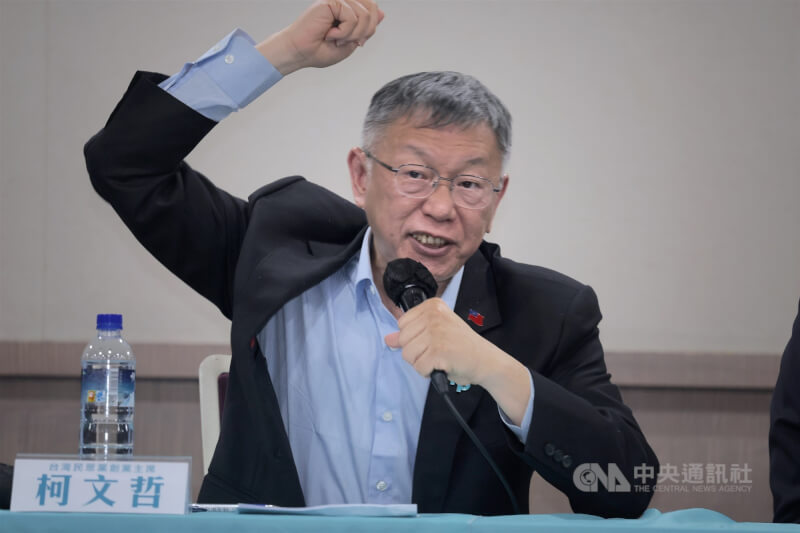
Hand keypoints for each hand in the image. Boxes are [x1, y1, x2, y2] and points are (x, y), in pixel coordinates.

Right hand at [257, 0, 383, 74]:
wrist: (301, 53)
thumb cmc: (319, 50)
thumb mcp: (351, 42)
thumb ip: (366, 28)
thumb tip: (381, 13)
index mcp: (349, 11)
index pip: (373, 10)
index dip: (371, 28)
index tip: (358, 42)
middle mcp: (344, 3)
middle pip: (372, 9)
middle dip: (366, 31)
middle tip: (349, 41)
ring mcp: (337, 1)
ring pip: (364, 14)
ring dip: (353, 34)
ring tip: (337, 39)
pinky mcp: (331, 2)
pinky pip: (352, 16)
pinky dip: (344, 32)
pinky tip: (330, 34)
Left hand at [385, 298, 530, 424]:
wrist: (486, 360)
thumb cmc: (461, 346)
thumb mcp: (435, 334)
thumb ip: (411, 335)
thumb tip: (388, 339)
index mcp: (432, 306)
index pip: (402, 324)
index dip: (415, 338)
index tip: (434, 339)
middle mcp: (434, 315)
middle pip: (403, 340)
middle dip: (417, 352)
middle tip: (438, 350)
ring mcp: (436, 332)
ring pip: (408, 355)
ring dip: (422, 363)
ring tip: (441, 358)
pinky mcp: (438, 351)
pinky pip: (419, 367)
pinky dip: (428, 372)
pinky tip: (443, 365)